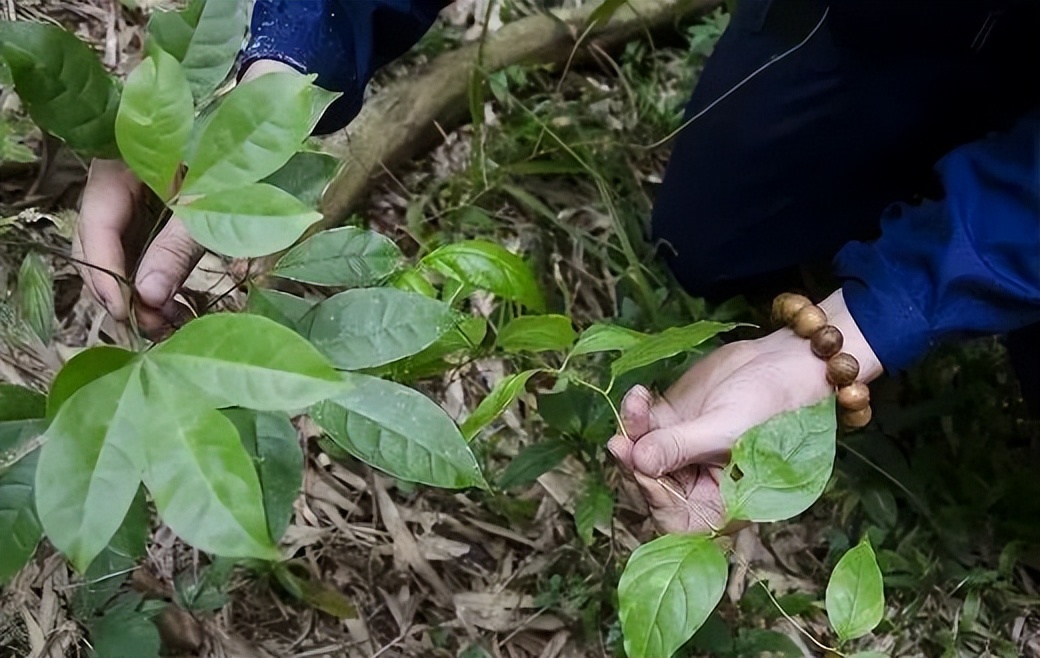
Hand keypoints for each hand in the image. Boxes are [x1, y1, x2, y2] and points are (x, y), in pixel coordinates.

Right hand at [73, 59, 299, 335]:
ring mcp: (136, 200)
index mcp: (118, 163)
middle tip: (152, 329)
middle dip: (124, 289)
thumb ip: (177, 246)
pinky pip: (146, 251)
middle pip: (104, 244)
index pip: (96, 224)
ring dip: (142, 292)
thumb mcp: (209, 201)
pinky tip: (176, 310)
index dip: (105, 272)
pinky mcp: (156, 215)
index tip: (125, 312)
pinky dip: (159, 280)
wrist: (267, 119)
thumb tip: (148, 296)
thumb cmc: (239, 148)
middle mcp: (119, 182)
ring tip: (169, 326)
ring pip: (124, 253)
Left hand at [608, 291, 881, 533]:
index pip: (677, 521)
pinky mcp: (670, 423)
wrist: (783, 361)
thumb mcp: (727, 428)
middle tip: (621, 442)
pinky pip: (641, 427)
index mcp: (723, 502)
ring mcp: (680, 452)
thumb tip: (639, 462)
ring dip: (631, 433)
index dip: (656, 501)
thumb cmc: (771, 403)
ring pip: (639, 456)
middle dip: (633, 465)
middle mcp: (697, 484)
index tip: (644, 471)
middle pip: (650, 488)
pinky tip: (640, 394)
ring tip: (637, 403)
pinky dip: (634, 413)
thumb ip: (682, 446)